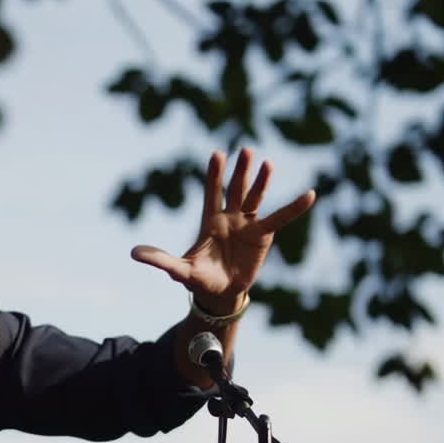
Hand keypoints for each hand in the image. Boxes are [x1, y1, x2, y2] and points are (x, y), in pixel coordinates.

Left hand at [131, 148, 315, 313]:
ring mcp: (247, 223)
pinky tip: (310, 194)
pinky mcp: (263, 234)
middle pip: (234, 190)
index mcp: (209, 221)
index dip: (214, 175)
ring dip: (261, 181)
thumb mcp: (179, 270)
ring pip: (255, 198)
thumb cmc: (198, 279)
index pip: (211, 193)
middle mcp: (229, 217)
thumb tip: (133, 253)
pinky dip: (294, 207)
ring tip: (267, 162)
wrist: (220, 293)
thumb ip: (160, 259)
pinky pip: (281, 218)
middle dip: (239, 172)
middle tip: (245, 149)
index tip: (216, 155)